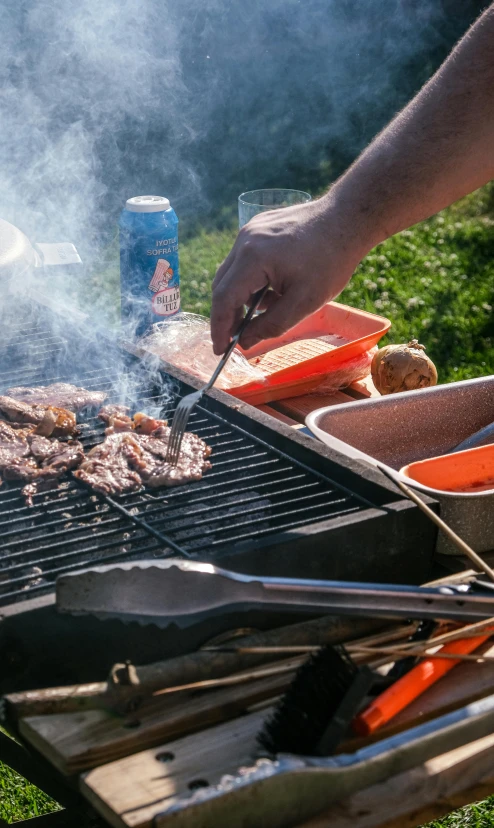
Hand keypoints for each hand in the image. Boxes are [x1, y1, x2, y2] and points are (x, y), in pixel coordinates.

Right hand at [210, 195, 366, 354]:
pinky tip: (274, 290)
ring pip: (233, 273)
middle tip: (238, 338)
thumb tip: (245, 341)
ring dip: (242, 298)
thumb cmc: (331, 260)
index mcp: (253, 257)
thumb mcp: (305, 303)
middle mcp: (245, 240)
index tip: (220, 350)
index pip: (224, 299)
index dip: (219, 328)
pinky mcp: (258, 228)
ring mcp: (250, 231)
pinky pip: (244, 260)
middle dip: (228, 315)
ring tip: (268, 310)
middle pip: (222, 286)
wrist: (347, 220)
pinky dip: (252, 281)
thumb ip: (271, 325)